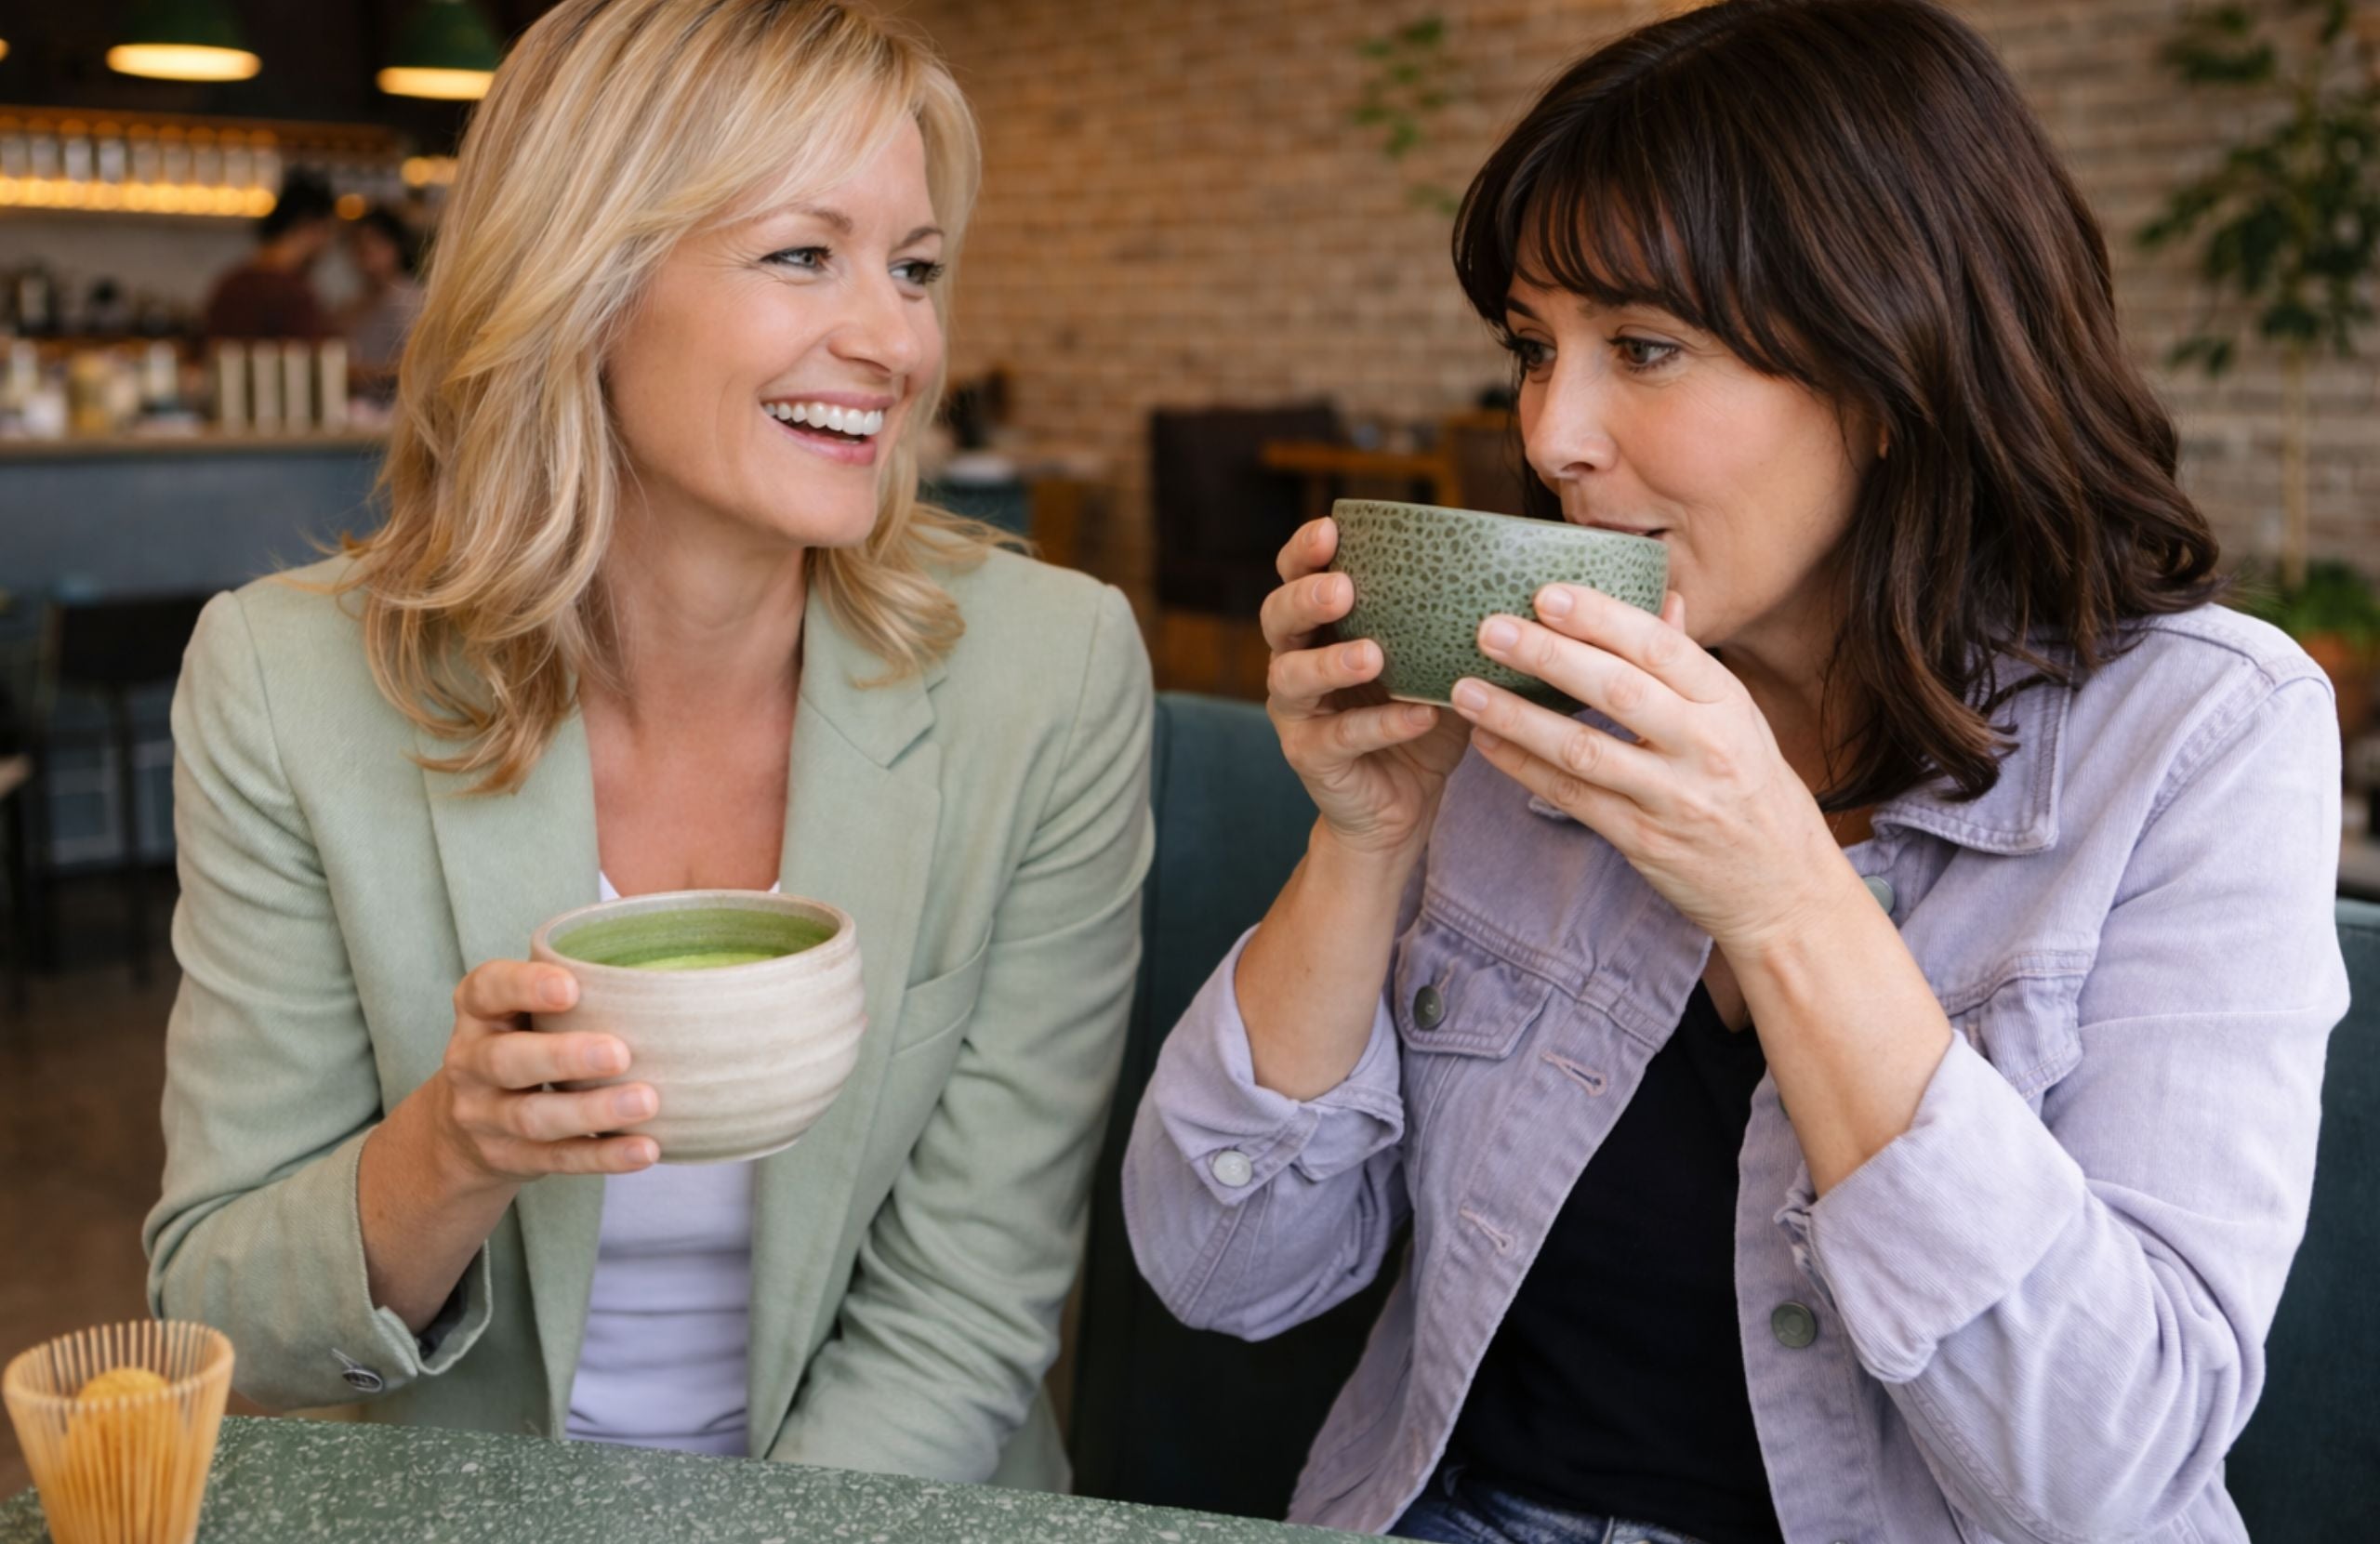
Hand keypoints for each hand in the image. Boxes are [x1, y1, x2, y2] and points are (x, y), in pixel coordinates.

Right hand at [423, 961, 660, 1187]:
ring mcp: (484, 1117)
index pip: (486, 989)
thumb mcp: (524, 1015)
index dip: (524, 986)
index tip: (571, 988)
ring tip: (646, 1102)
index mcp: (479, 1013)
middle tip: (620, 1054)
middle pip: (506, 1060)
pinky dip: (604, 1155)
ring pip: (533, 1117)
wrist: (463, 1133)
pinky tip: (645, 1149)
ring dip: (592, 1111)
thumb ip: (573, 997)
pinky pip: (557, 1159)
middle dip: (563, 1057)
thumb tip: (668, 983)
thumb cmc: (523, 1047)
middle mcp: (470, 1063)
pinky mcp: (508, 1158)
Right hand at [1261, 517, 1471, 859]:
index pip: (1296, 577)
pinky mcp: (1311, 758)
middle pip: (1276, 618)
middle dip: (1305, 598)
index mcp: (1321, 629)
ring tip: (1373, 654)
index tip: (1331, 528)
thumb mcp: (1434, 666)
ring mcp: (1298, 714)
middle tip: (1343, 588)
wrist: (1398, 809)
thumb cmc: (1417, 724)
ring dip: (1331, 663)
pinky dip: (1381, 725)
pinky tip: (1419, 715)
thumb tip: (1514, 572)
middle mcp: (1295, 663)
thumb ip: (1447, 624)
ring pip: (1292, 678)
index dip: (1305, 552)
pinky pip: (1340, 738)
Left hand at [1446, 584, 1855, 954]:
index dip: (1602, 617)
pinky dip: (1524, 769)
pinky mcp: (1643, 841)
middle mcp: (1704, 746)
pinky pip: (1573, 798)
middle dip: (1549, 656)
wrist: (1783, 890)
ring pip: (1584, 749)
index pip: (1661, 646)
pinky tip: (1486, 743)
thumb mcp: (1742, 721)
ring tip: (1464, 690)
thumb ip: (1692, 665)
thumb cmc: (1755, 792)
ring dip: (1517, 717)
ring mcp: (1672, 798)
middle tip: (1489, 630)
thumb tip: (1664, 597)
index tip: (1546, 594)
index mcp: (1727, 704)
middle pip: (1618, 691)